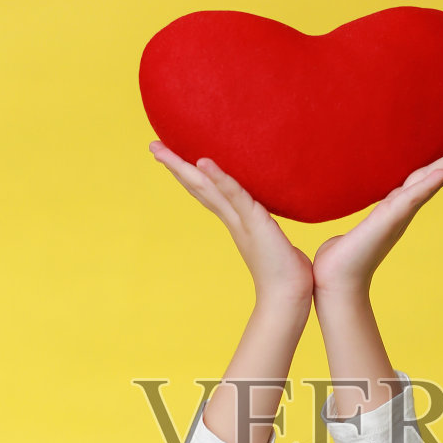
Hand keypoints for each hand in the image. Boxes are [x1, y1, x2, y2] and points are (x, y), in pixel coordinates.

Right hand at [149, 142, 313, 305]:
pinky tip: (203, 162)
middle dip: (176, 166)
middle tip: (153, 146)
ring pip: (207, 189)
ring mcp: (241, 221)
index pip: (209, 192)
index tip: (172, 157)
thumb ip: (270, 228)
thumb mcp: (276, 240)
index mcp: (236, 221)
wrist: (289, 296)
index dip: (191, 174)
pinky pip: (235, 195)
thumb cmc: (288, 273)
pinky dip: (219, 178)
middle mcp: (233, 219)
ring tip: (162, 150)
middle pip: (198, 187)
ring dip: (184, 168)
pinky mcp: (255, 222)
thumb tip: (274, 225)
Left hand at [312, 138, 442, 295]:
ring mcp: (398, 214)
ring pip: (430, 182)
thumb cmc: (344, 256)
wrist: (336, 280)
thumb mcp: (360, 226)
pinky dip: (428, 185)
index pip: (429, 175)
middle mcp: (403, 207)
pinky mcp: (387, 221)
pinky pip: (411, 199)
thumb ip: (369, 217)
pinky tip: (442, 173)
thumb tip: (360, 208)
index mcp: (398, 204)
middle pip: (438, 174)